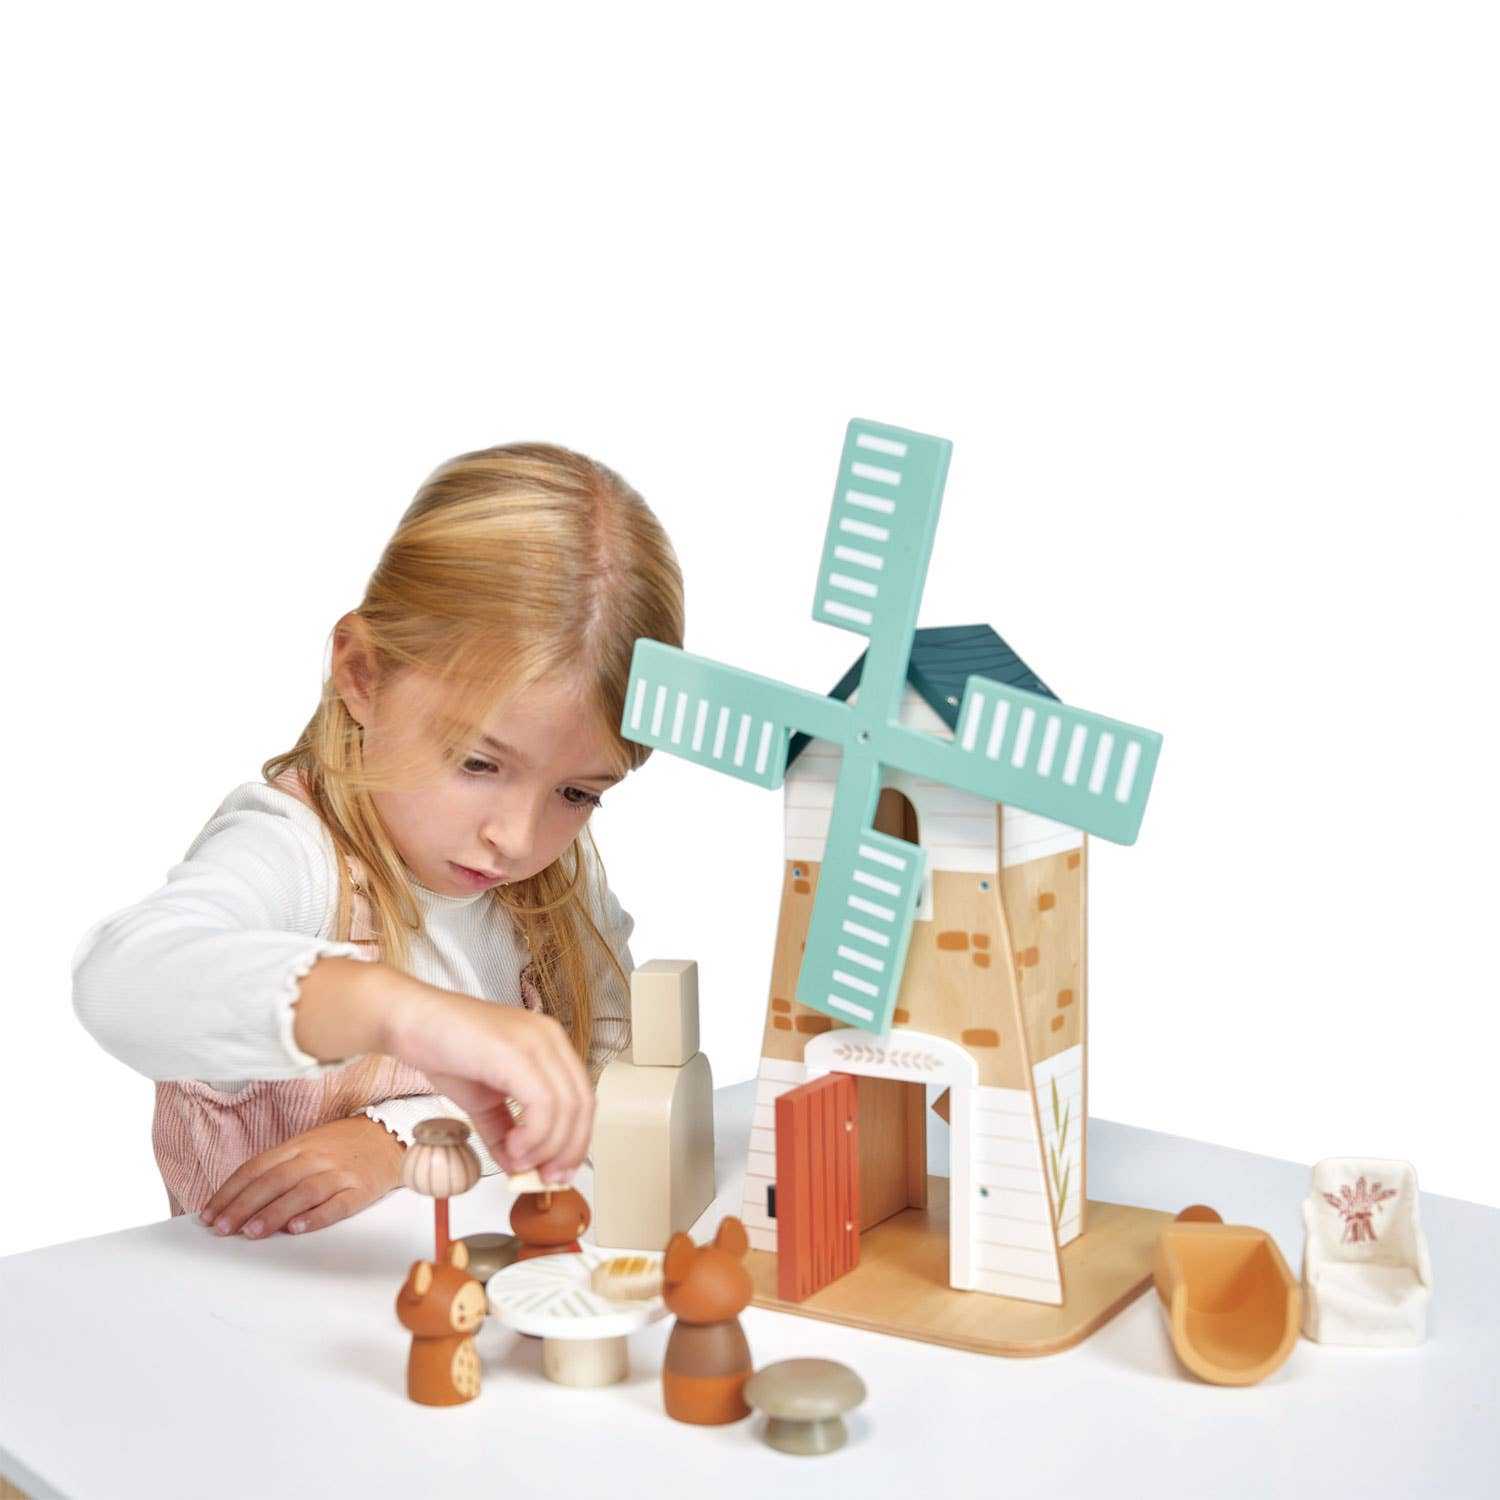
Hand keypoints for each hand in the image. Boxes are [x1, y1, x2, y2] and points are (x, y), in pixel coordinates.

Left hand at [198, 1116, 404, 1237]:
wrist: (390, 1136)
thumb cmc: (342, 1146)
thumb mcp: (307, 1146)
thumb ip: (278, 1169)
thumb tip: (239, 1201)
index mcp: (297, 1145)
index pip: (256, 1167)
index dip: (230, 1191)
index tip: (209, 1214)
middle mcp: (315, 1157)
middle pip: (274, 1180)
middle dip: (244, 1205)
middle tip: (223, 1228)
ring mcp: (339, 1172)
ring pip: (302, 1192)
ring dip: (274, 1212)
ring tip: (251, 1232)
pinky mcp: (361, 1189)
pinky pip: (336, 1204)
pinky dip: (316, 1217)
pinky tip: (297, 1229)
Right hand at [384, 987, 593, 1184]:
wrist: (409, 1022)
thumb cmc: (444, 1051)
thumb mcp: (483, 1101)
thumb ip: (504, 1132)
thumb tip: (518, 1168)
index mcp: (550, 1045)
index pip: (583, 1098)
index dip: (577, 1141)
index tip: (558, 1172)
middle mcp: (550, 1038)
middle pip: (583, 1104)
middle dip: (568, 1150)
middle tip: (546, 1178)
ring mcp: (536, 1041)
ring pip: (567, 1107)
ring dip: (546, 1147)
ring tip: (519, 1162)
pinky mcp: (516, 1051)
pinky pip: (542, 1103)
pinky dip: (533, 1136)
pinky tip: (513, 1148)